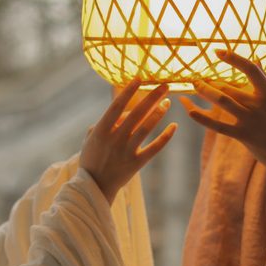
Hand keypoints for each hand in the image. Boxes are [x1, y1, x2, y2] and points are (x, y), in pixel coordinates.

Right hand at [81, 79, 176, 203]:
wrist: (94, 186)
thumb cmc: (92, 158)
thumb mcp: (91, 138)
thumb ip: (106, 122)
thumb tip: (125, 112)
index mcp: (101, 130)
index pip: (117, 106)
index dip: (129, 91)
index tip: (140, 78)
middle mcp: (115, 139)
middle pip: (137, 113)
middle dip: (152, 97)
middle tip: (165, 85)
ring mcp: (126, 151)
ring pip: (147, 128)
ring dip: (159, 113)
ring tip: (168, 102)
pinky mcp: (137, 163)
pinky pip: (155, 148)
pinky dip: (165, 137)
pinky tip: (174, 127)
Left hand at [179, 50, 265, 181]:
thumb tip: (258, 60)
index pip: (251, 69)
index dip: (234, 58)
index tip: (218, 51)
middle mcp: (259, 105)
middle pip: (230, 86)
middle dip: (211, 80)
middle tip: (197, 75)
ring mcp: (250, 120)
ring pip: (223, 100)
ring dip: (205, 91)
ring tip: (194, 84)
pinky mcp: (243, 135)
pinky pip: (219, 126)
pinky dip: (204, 119)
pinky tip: (190, 112)